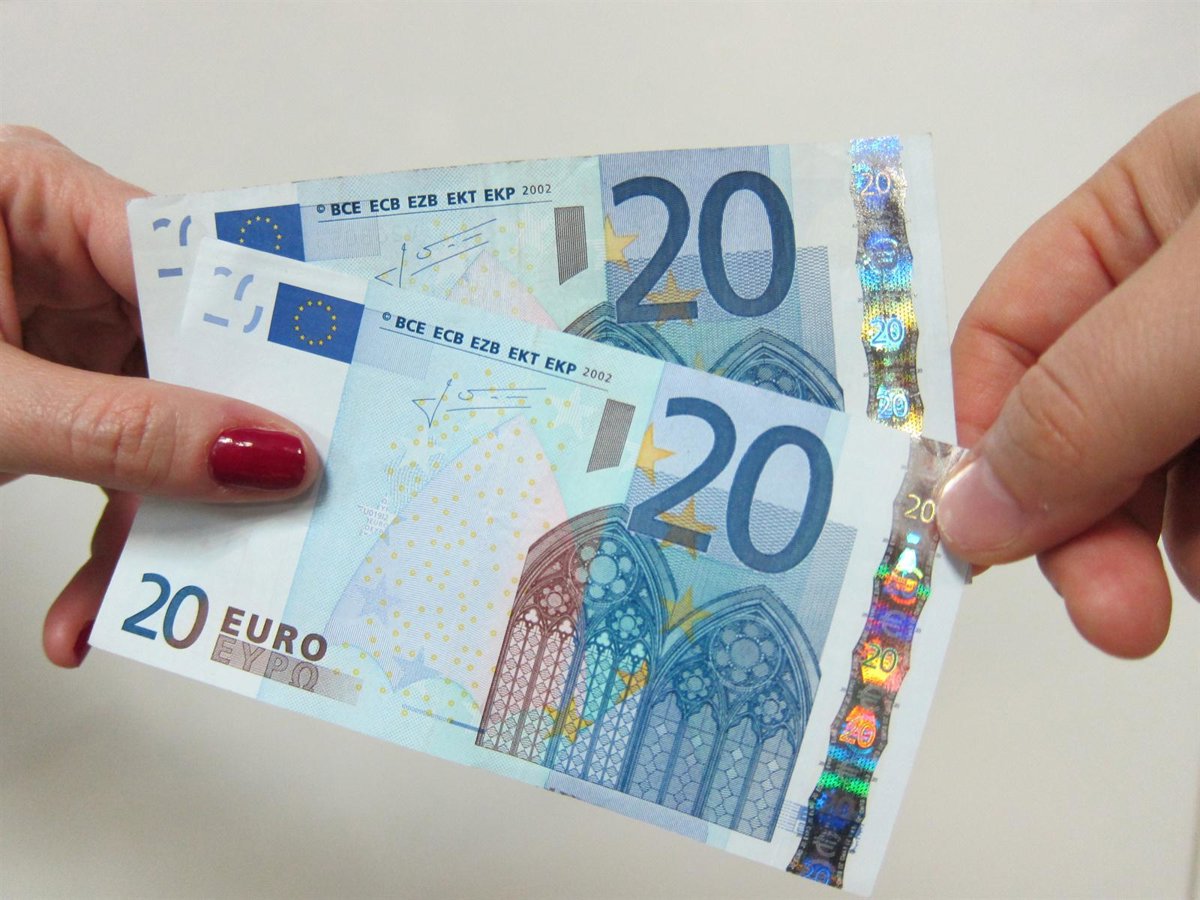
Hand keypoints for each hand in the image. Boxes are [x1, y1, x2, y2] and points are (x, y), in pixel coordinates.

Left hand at [0, 127, 318, 666]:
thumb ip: (127, 432)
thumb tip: (265, 455)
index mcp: (38, 198)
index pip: (199, 259)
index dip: (271, 337)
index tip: (326, 410)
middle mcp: (58, 253)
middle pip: (189, 353)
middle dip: (208, 459)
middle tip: (265, 519)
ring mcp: (55, 326)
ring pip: (157, 420)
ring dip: (149, 522)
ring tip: (141, 596)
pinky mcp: (48, 389)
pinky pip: (115, 454)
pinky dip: (106, 530)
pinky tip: (91, 600)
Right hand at [937, 94, 1199, 657]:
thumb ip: (1091, 397)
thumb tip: (963, 512)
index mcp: (1144, 215)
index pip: (1010, 337)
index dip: (987, 438)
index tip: (987, 536)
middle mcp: (1186, 292)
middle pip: (1085, 424)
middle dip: (1086, 521)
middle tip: (1114, 616)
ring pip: (1162, 478)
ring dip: (1170, 545)